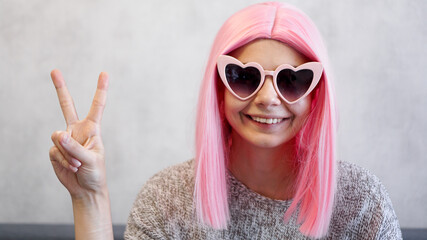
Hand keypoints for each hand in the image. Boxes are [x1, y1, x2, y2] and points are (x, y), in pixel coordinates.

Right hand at [49, 69, 108, 197]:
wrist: (86, 189)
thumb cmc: (95, 172)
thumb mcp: (91, 160)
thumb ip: (75, 147)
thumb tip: (58, 135)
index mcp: (92, 129)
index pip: (97, 106)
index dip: (100, 90)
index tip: (104, 73)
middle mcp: (77, 130)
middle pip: (67, 106)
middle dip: (60, 88)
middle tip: (54, 71)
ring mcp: (65, 139)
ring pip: (58, 137)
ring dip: (68, 154)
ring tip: (77, 164)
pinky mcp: (56, 150)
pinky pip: (54, 151)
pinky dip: (63, 161)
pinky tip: (71, 168)